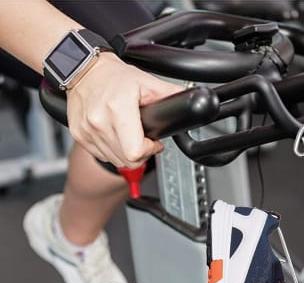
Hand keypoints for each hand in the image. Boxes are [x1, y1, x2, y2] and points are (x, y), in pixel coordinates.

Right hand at [66, 53, 183, 167]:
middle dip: (141, 153)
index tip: (152, 142)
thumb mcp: (147, 82)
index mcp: (118, 110)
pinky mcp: (79, 135)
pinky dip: (112, 150)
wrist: (83, 69)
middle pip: (127, 160)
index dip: (149, 150)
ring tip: (129, 135)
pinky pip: (102, 155)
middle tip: (143, 139)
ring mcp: (87, 130)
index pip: (136, 152)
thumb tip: (192, 100)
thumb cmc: (114, 76)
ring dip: (126, 153)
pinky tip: (115, 135)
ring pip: (115, 161)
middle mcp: (99, 122)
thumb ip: (170, 95)